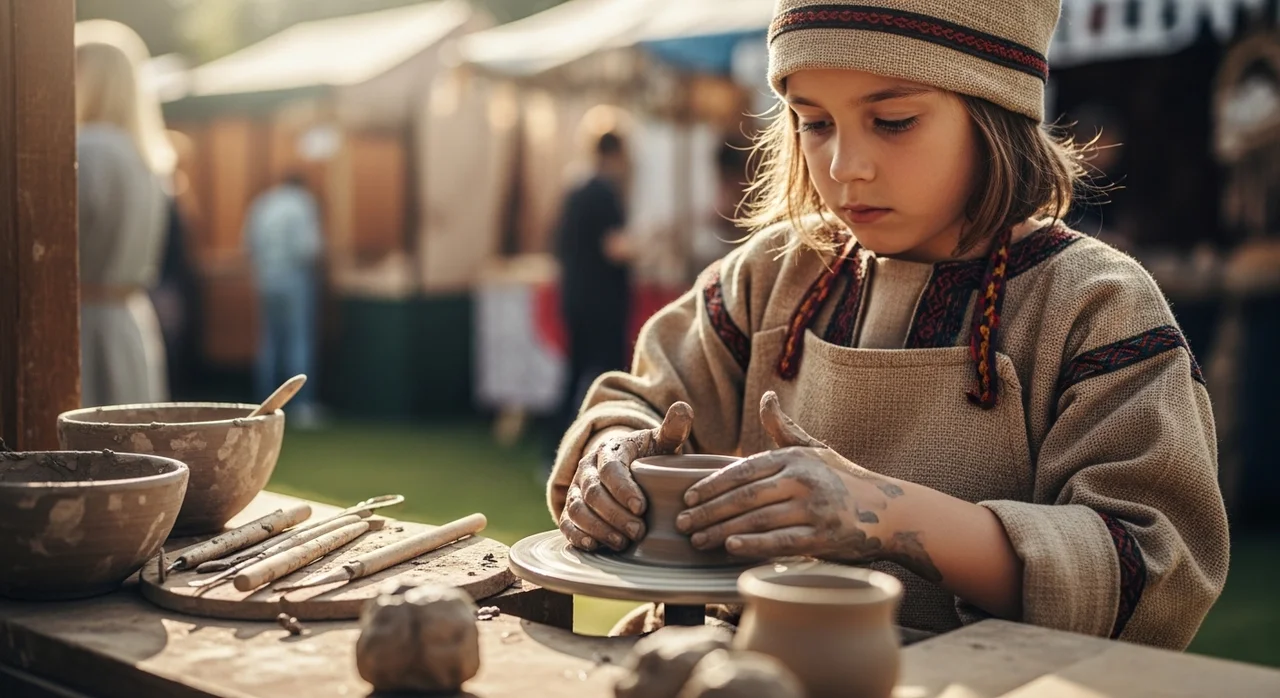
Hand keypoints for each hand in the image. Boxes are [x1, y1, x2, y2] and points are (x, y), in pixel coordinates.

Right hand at [560, 402, 693, 551]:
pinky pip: (567, 523)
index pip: (610, 469)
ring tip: (623, 542)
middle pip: (593, 493)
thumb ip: (673, 429)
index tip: (642, 508)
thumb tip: (684, 408)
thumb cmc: (647, 456)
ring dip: (599, 528)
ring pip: (577, 510)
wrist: (624, 467)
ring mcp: (576, 490)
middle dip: (615, 515)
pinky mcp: (571, 509)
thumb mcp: (660, 442)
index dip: (623, 489)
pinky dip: (577, 536)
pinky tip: (595, 546)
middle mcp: (587, 469)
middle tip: (639, 532)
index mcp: (609, 450)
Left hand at [676, 392, 914, 567]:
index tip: (689, 498)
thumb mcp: (815, 450)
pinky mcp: (823, 536)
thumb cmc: (846, 480)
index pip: (743, 470)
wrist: (891, 511)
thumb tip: (766, 397)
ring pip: (757, 520)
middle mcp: (802, 479)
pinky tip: (730, 548)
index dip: (712, 485)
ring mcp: (813, 508)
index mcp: (794, 458)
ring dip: (721, 532)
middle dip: (709, 512)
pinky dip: (752, 544)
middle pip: (744, 497)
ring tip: (698, 541)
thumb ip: (785, 430)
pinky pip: (779, 541)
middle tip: (684, 524)